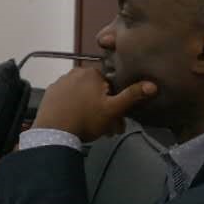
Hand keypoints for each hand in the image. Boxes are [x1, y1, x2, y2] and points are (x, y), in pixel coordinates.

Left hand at [33, 65, 157, 142]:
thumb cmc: (87, 118)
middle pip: (97, 91)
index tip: (119, 118)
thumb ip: (132, 96)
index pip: (111, 85)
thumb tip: (152, 84)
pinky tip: (77, 122)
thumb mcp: (114, 109)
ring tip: (95, 129)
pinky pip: (69, 98)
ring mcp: (60, 81)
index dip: (117, 102)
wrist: (55, 131)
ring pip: (83, 96)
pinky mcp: (51, 92)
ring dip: (92, 110)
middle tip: (109, 129)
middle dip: (105, 109)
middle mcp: (74, 72)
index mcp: (91, 72)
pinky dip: (75, 108)